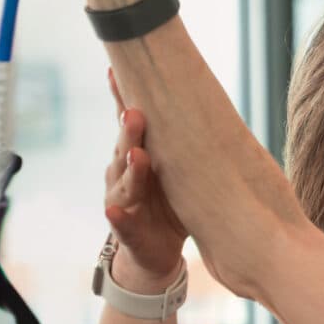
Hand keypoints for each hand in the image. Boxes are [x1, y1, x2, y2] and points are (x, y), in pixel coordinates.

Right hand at [102, 71, 188, 287]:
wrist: (155, 251)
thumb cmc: (170, 204)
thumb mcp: (180, 171)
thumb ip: (185, 144)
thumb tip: (210, 102)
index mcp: (137, 155)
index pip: (128, 124)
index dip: (121, 99)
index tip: (115, 71)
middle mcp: (123, 173)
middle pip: (125, 147)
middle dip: (130, 131)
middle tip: (136, 112)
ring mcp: (122, 201)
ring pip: (123, 182)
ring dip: (129, 168)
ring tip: (136, 154)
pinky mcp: (126, 230)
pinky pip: (120, 221)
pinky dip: (117, 216)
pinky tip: (114, 209)